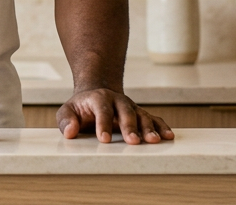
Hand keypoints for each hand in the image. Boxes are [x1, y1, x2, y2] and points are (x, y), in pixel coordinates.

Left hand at [57, 88, 173, 144]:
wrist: (97, 94)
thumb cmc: (81, 108)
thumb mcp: (68, 110)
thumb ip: (66, 120)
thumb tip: (70, 132)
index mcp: (99, 98)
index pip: (102, 110)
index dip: (103, 124)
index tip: (103, 139)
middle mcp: (118, 101)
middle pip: (125, 112)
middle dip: (129, 127)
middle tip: (132, 141)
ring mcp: (131, 107)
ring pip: (142, 115)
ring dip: (149, 128)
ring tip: (154, 141)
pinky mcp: (140, 115)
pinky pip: (153, 119)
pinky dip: (161, 127)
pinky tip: (168, 136)